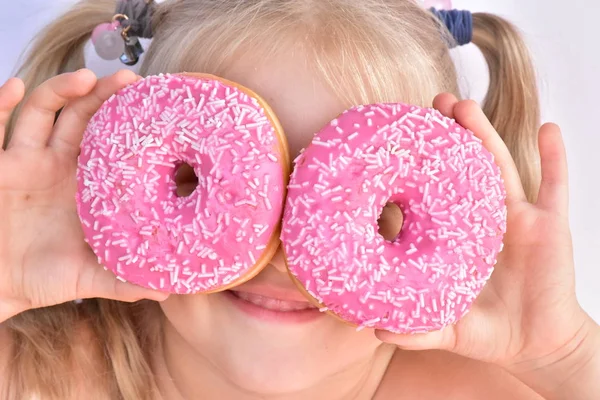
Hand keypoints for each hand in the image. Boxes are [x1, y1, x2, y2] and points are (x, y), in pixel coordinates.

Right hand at [0, 70, 167, 322]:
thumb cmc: (42, 278)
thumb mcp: (87, 278)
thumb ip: (123, 280)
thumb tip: (169, 289)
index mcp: (85, 184)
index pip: (111, 143)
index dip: (129, 123)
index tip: (156, 107)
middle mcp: (57, 165)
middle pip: (82, 117)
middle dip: (104, 96)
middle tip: (130, 80)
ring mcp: (24, 161)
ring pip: (41, 113)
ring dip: (60, 91)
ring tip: (85, 78)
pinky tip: (13, 86)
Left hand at [376, 94, 598, 393]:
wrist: (537, 343)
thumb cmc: (489, 331)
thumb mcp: (449, 329)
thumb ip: (417, 331)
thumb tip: (374, 330)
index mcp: (455, 236)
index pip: (433, 195)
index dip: (417, 170)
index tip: (395, 142)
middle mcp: (481, 218)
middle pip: (463, 169)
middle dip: (447, 135)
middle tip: (428, 105)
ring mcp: (516, 217)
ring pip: (500, 167)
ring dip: (483, 133)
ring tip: (464, 105)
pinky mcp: (549, 225)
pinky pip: (555, 186)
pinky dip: (555, 158)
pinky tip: (548, 129)